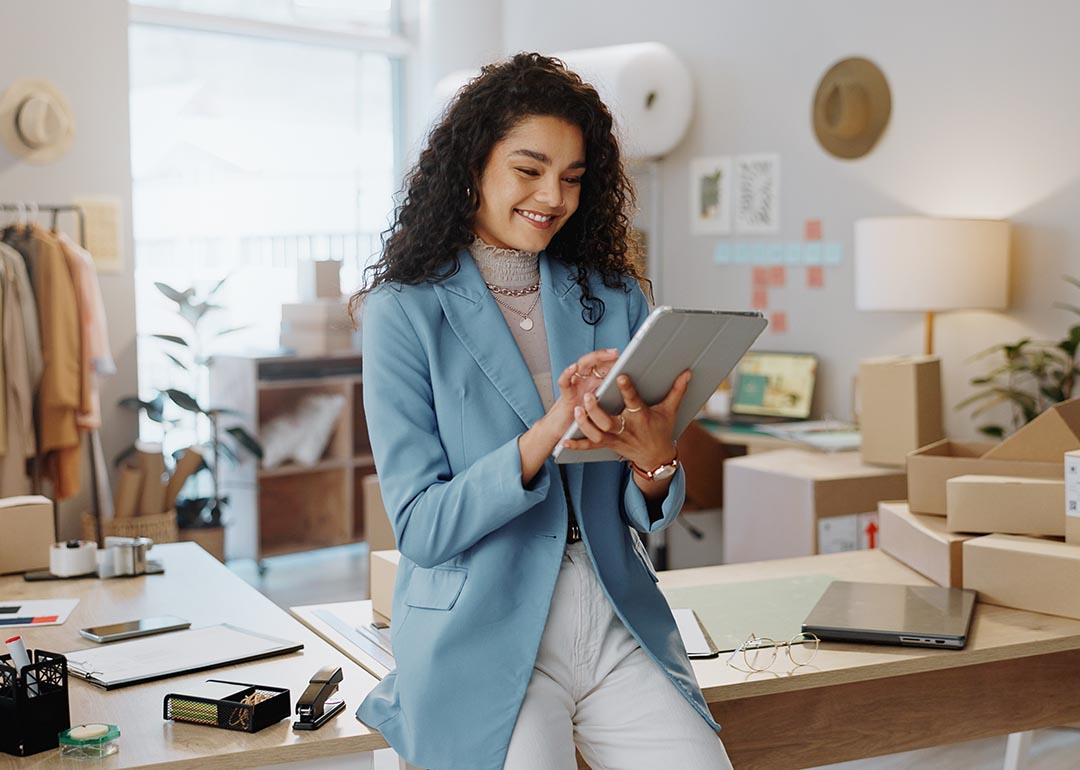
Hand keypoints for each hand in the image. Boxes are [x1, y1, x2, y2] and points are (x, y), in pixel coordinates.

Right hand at [535, 348, 619, 444]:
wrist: (569, 433)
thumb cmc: (589, 420)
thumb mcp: (606, 407)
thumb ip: (616, 396)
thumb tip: (637, 389)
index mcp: (596, 381)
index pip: (605, 363)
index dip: (614, 358)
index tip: (627, 355)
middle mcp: (585, 380)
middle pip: (594, 361)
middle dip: (604, 355)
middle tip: (616, 353)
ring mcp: (575, 385)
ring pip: (581, 365)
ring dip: (590, 359)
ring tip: (598, 357)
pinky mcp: (566, 395)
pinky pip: (564, 382)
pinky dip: (566, 374)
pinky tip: (573, 368)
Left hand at [559, 369, 691, 468]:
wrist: (656, 458)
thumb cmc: (661, 430)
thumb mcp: (670, 411)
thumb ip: (676, 390)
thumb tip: (687, 372)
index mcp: (641, 417)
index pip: (634, 401)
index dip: (627, 389)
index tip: (620, 376)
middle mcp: (626, 429)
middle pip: (608, 422)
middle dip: (596, 410)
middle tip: (588, 396)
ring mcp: (616, 439)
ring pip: (597, 434)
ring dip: (584, 424)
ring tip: (576, 411)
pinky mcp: (608, 445)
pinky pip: (590, 447)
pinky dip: (577, 444)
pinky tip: (565, 440)